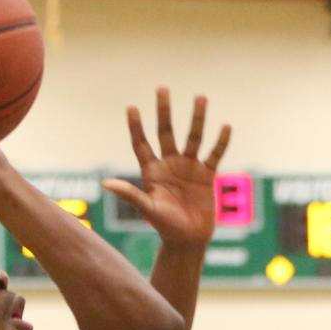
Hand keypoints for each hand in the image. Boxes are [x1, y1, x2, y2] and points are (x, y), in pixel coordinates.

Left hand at [102, 88, 231, 248]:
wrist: (188, 241)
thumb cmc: (165, 227)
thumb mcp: (148, 209)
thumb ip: (130, 194)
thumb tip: (105, 184)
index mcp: (152, 172)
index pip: (142, 144)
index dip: (136, 127)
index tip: (131, 107)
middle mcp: (169, 165)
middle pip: (166, 133)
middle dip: (164, 112)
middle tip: (162, 89)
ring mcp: (189, 168)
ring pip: (193, 138)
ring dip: (197, 118)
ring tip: (200, 97)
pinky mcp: (206, 175)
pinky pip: (214, 154)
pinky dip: (220, 142)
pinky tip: (225, 126)